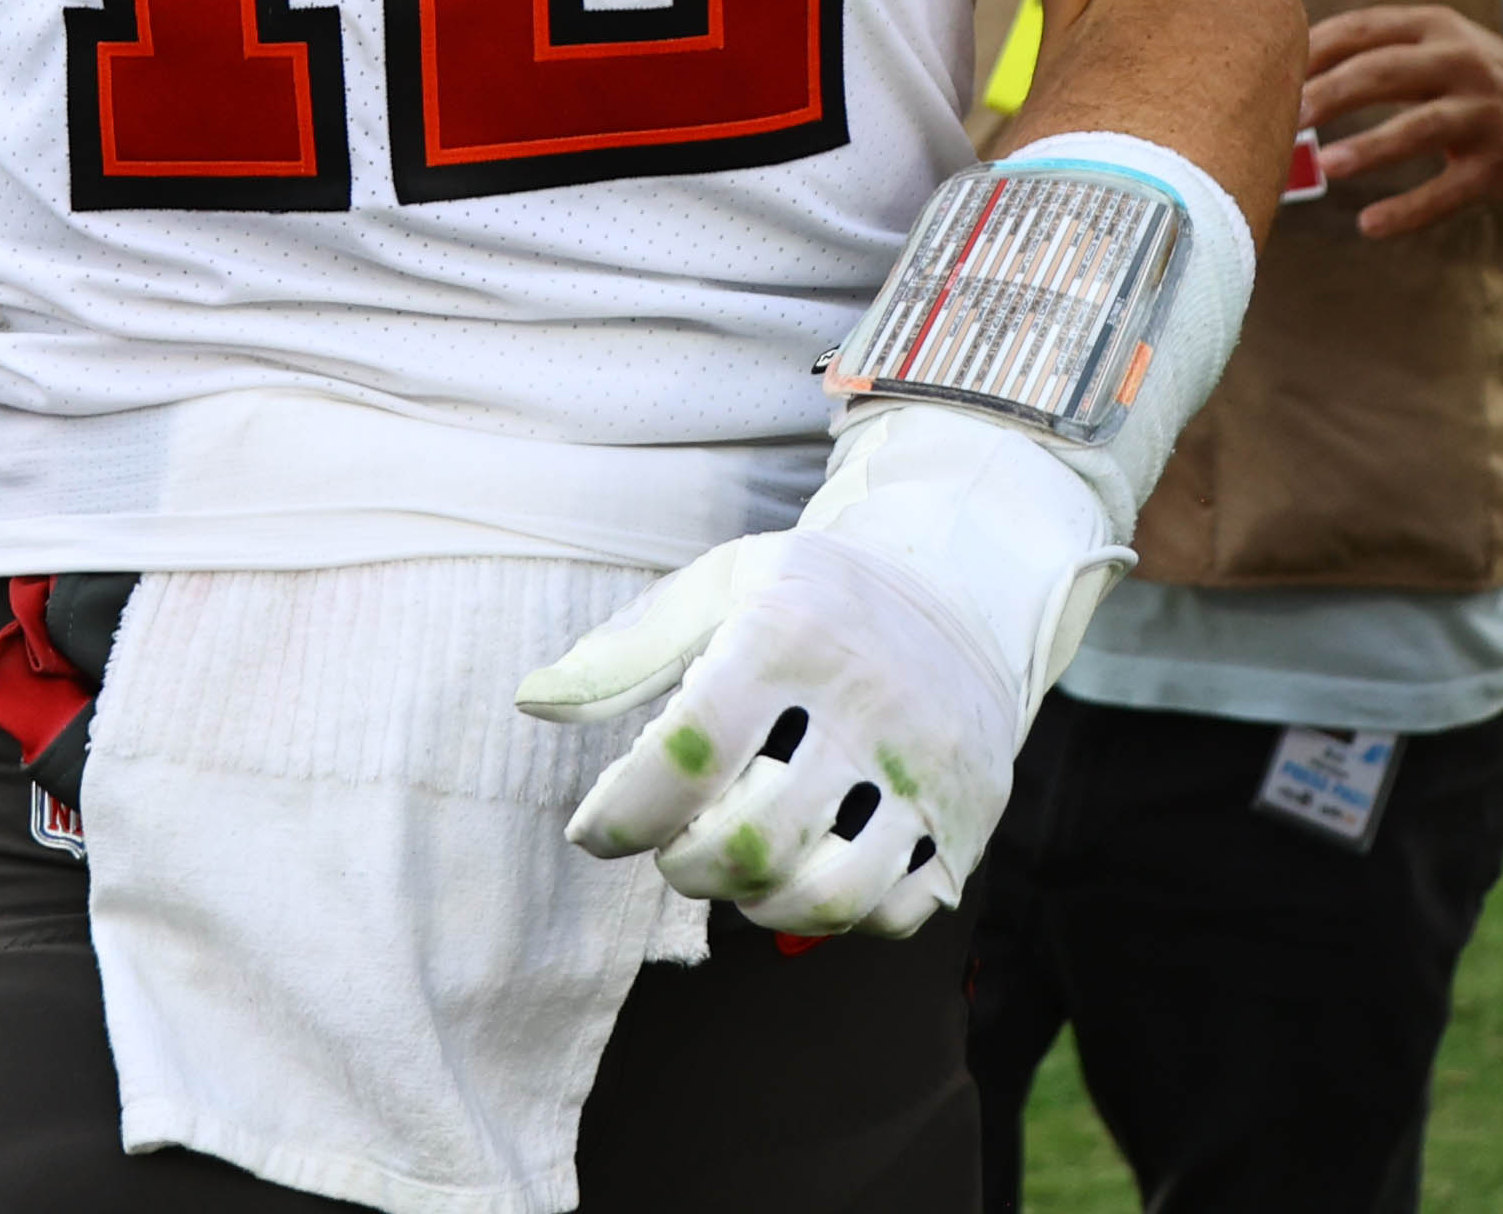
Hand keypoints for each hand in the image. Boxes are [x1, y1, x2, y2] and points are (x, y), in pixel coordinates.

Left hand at [519, 407, 1105, 935]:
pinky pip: (894, 913)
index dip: (623, 812)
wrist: (964, 589)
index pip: (688, 752)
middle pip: (750, 839)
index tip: (595, 830)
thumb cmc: (812, 597)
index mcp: (791, 633)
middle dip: (684, 867)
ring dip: (756, 904)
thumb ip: (626, 649)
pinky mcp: (971, 818)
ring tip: (733, 871)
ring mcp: (929, 767)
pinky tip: (808, 873)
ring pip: (828, 893)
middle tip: (672, 848)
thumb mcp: (722, 586)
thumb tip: (532, 702)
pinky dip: (838, 916)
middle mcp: (868, 700)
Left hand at [1301, 5, 1502, 239]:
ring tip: (1327, 166)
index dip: (1314, 49)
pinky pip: (1447, 191)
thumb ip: (1381, 52)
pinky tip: (1370, 225)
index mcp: (1434, 27)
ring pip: (1418, 128)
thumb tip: (1292, 71)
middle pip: (1383, 71)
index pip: (1362, 29)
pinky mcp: (1498, 163)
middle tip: (1287, 118)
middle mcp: (1459, 61)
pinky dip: (1408, 210)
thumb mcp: (1440, 46)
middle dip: (1331, 93)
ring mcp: (1482, 113)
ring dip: (1370, 147)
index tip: (1271, 73)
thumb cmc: (1482, 80)